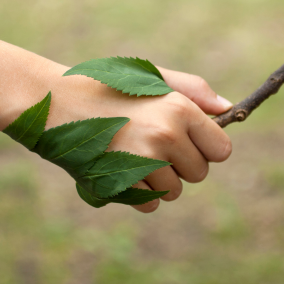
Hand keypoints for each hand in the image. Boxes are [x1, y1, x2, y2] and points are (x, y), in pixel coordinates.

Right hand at [47, 65, 232, 212]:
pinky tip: (118, 168)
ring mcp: (143, 161)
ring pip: (174, 191)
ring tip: (130, 153)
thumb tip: (228, 110)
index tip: (186, 140)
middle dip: (180, 165)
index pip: (221, 150)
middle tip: (150, 143)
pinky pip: (149, 204)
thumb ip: (194, 91)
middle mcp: (166, 135)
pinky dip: (137, 194)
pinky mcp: (121, 183)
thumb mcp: (151, 79)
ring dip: (158, 181)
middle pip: (199, 174)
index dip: (205, 148)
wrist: (55, 101)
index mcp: (179, 108)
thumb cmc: (107, 87)